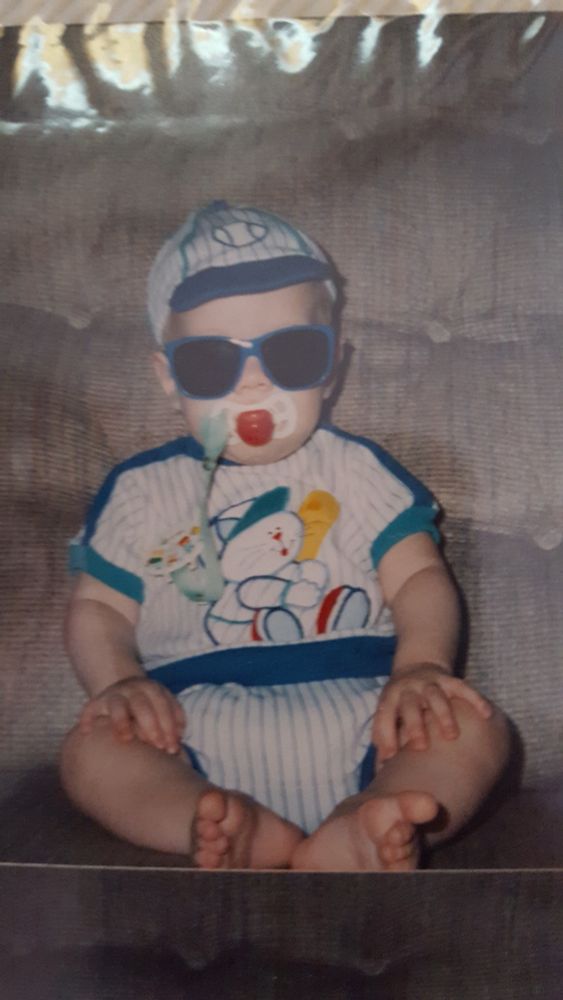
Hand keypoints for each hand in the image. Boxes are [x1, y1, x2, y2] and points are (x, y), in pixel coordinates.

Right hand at [78, 677, 185, 753]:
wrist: (126, 690)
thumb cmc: (151, 707)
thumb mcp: (164, 707)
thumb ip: (174, 720)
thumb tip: (178, 741)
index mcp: (153, 688)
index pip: (163, 705)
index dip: (169, 726)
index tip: (172, 748)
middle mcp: (133, 688)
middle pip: (142, 704)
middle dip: (151, 725)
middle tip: (157, 746)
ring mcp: (114, 694)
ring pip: (118, 705)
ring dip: (123, 722)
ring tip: (126, 739)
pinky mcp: (97, 702)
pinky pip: (90, 709)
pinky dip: (87, 719)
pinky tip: (87, 733)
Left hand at [372, 664, 491, 762]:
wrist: (415, 666)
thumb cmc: (400, 702)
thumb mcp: (387, 713)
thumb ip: (384, 738)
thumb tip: (380, 771)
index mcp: (390, 698)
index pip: (384, 716)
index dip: (386, 736)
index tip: (390, 758)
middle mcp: (408, 688)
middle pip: (410, 705)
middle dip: (414, 724)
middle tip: (420, 747)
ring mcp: (428, 683)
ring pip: (436, 696)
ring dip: (443, 714)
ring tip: (452, 735)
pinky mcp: (447, 679)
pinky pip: (463, 687)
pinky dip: (475, 699)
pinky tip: (486, 714)